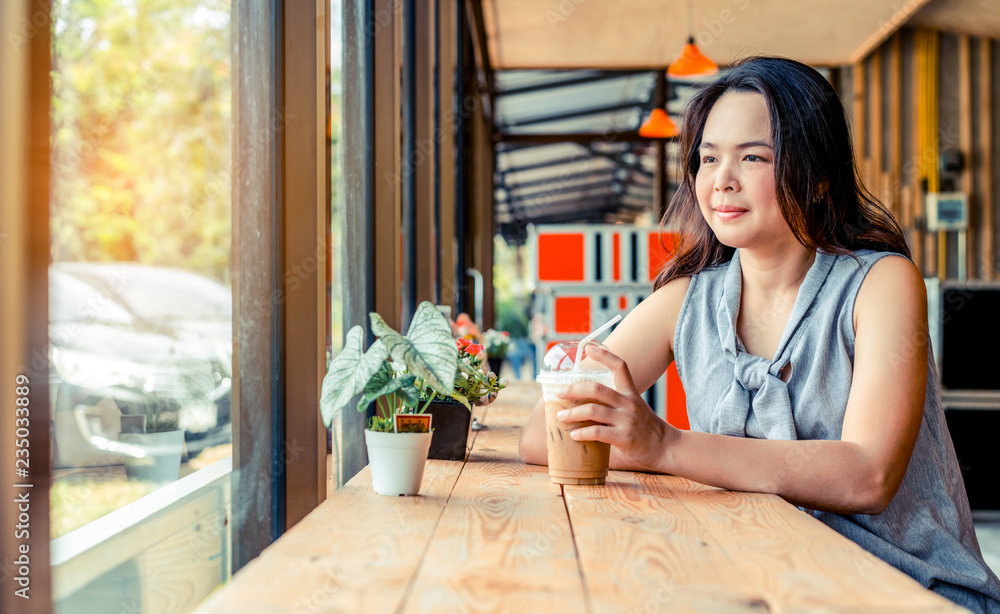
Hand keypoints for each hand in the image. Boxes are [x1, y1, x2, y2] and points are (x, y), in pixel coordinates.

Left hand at [556, 345, 676, 471]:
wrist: (667, 447)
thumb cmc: (647, 429)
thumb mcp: (636, 409)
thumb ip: (616, 405)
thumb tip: (587, 405)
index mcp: (631, 393)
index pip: (620, 367)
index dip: (604, 355)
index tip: (589, 347)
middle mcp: (628, 403)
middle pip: (596, 389)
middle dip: (573, 389)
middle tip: (558, 393)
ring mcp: (626, 420)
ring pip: (593, 410)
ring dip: (572, 413)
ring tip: (560, 417)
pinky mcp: (624, 437)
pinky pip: (598, 432)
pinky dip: (582, 432)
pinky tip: (574, 435)